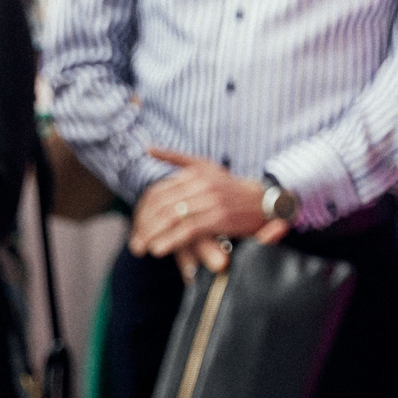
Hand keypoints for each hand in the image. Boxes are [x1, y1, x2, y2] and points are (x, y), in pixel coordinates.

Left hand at [130, 149, 284, 277]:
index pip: (158, 192)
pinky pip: (188, 229)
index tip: (135, 229)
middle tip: (134, 244)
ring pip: (172, 217)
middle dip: (144, 227)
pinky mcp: (219, 216)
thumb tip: (147, 148)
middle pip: (161, 205)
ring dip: (153, 235)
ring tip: (141, 248)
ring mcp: (210, 199)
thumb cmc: (229, 187)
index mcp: (194, 171)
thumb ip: (176, 159)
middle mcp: (201, 182)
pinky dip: (170, 240)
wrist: (263, 200)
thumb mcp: (204, 166)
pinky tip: (158, 249)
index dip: (142, 212)